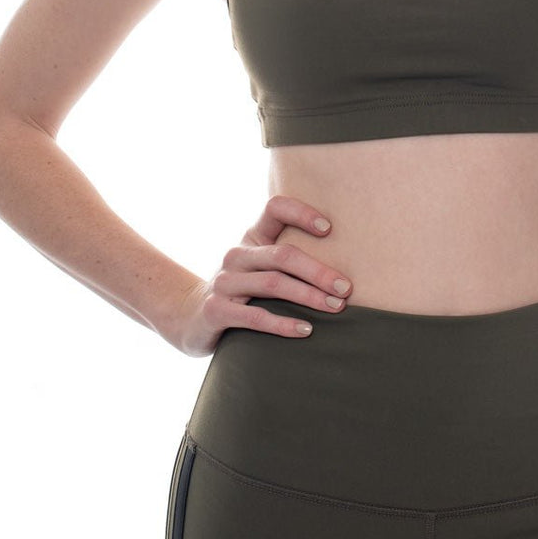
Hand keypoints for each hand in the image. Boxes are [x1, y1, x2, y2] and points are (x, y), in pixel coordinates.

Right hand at [158, 195, 352, 357]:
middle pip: (283, 255)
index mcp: (252, 238)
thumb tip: (347, 267)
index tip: (329, 229)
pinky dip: (283, 324)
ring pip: (273, 284)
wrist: (190, 317)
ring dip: (308, 296)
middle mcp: (237, 255)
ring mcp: (224, 282)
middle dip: (319, 271)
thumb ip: (290, 259)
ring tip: (335, 308)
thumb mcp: (260, 267)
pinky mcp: (216, 310)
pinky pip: (255, 316)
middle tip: (346, 289)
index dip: (302, 213)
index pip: (275, 208)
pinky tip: (306, 330)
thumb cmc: (241, 290)